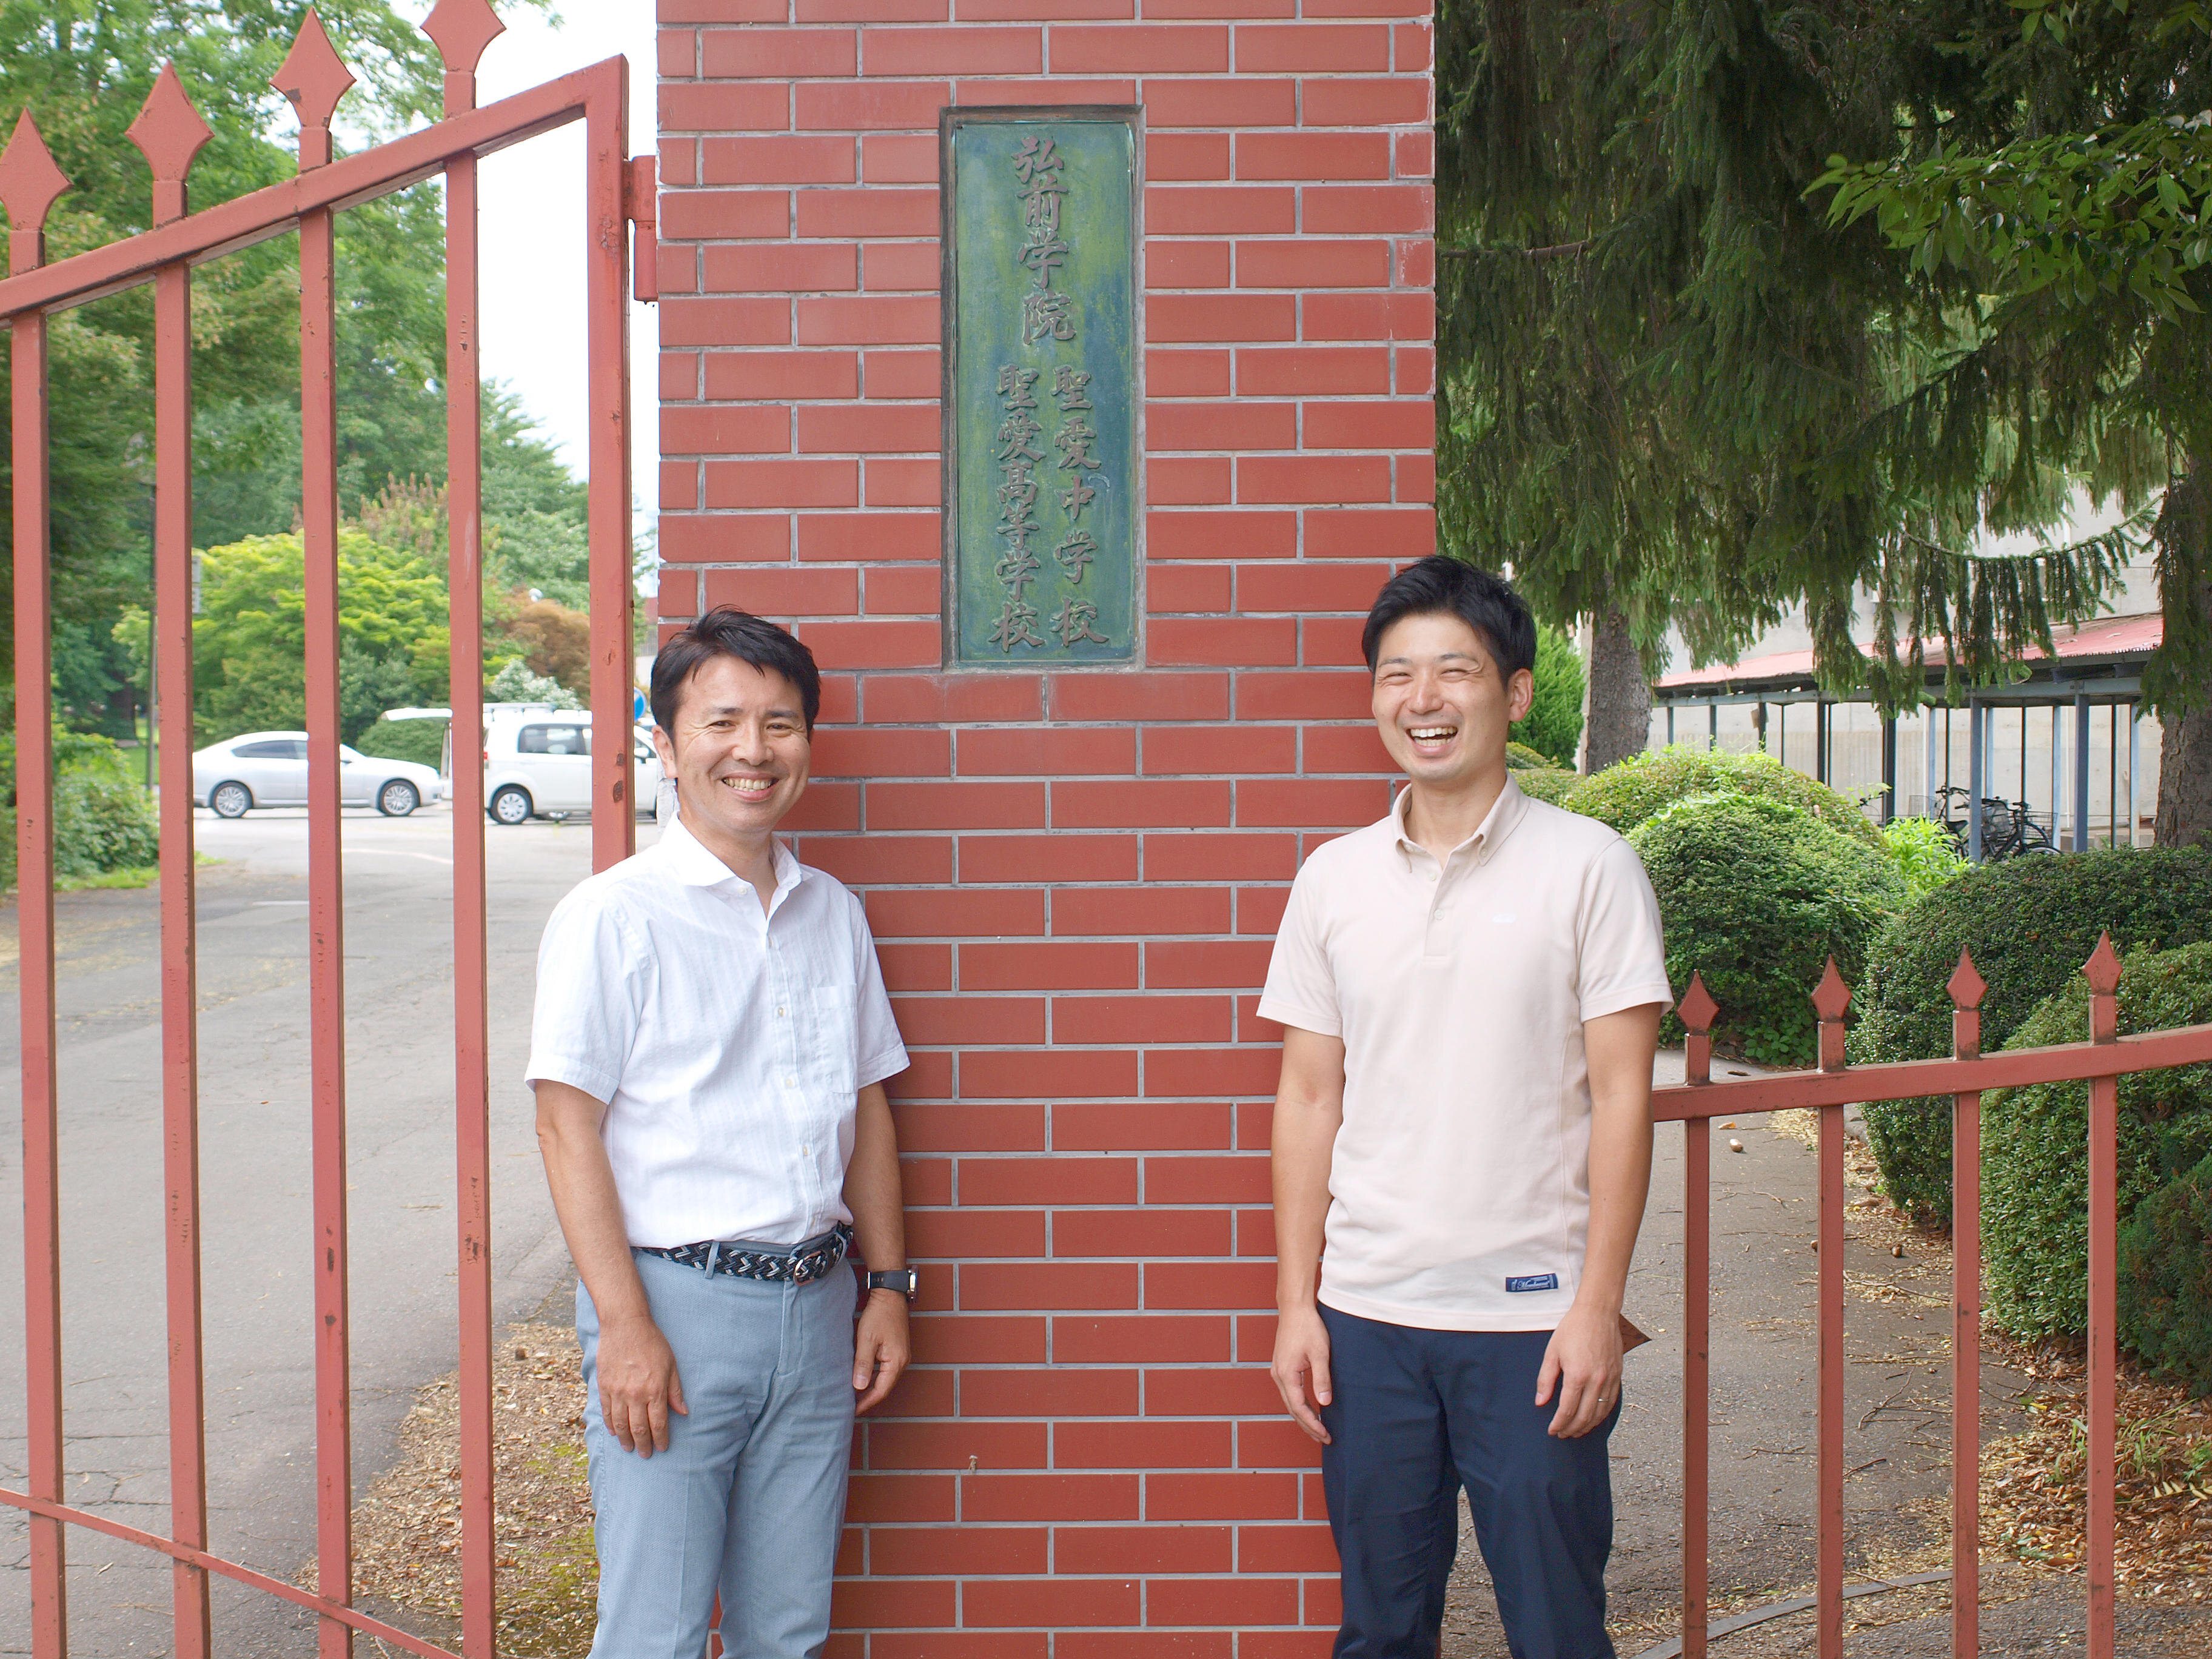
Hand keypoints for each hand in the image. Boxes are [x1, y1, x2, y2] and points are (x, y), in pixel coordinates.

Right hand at [596, 1312, 686, 1456]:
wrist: (625, 1325)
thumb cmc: (652, 1342)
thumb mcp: (671, 1364)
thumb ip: (675, 1391)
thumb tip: (683, 1412)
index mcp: (655, 1389)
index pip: (659, 1423)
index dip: (661, 1438)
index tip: (662, 1447)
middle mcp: (635, 1394)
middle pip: (639, 1428)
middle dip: (643, 1445)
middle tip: (645, 1454)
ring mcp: (617, 1391)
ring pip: (620, 1424)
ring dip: (625, 1439)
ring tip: (629, 1448)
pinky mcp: (604, 1386)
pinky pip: (606, 1412)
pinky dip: (610, 1425)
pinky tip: (615, 1433)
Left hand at [853, 1289, 909, 1413]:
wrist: (890, 1295)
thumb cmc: (879, 1315)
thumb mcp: (866, 1340)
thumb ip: (863, 1364)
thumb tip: (859, 1387)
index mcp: (897, 1361)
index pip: (881, 1390)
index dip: (867, 1402)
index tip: (853, 1411)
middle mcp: (902, 1361)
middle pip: (884, 1387)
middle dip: (868, 1398)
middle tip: (850, 1406)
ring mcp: (901, 1356)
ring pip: (885, 1379)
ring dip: (870, 1388)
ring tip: (854, 1396)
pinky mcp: (897, 1350)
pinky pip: (886, 1370)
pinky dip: (874, 1377)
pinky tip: (862, 1378)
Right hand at [1270, 1304, 1333, 1444]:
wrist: (1295, 1308)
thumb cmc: (1309, 1327)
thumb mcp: (1320, 1353)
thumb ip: (1322, 1379)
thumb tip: (1325, 1403)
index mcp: (1286, 1374)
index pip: (1299, 1408)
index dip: (1313, 1423)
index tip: (1326, 1434)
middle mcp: (1278, 1375)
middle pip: (1292, 1409)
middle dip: (1308, 1425)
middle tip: (1325, 1438)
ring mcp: (1277, 1371)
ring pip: (1290, 1402)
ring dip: (1303, 1417)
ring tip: (1318, 1429)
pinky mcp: (1281, 1366)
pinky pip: (1289, 1392)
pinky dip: (1299, 1405)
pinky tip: (1310, 1409)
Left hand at [1536, 1302, 1623, 1438]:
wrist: (1598, 1313)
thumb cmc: (1573, 1329)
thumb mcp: (1552, 1352)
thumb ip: (1545, 1379)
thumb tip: (1540, 1401)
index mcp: (1577, 1375)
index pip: (1567, 1410)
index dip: (1559, 1424)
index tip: (1552, 1430)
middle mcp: (1596, 1380)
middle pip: (1584, 1416)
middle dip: (1572, 1429)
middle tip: (1562, 1434)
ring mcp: (1610, 1379)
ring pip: (1600, 1413)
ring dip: (1587, 1426)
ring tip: (1576, 1431)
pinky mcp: (1618, 1376)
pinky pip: (1611, 1403)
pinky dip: (1601, 1415)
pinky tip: (1593, 1418)